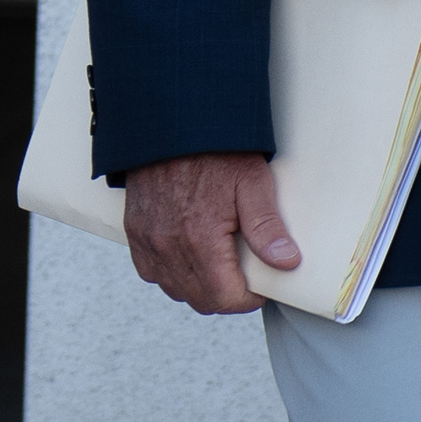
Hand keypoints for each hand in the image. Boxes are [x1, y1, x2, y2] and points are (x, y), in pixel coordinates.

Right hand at [121, 150, 301, 313]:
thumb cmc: (214, 150)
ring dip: (197, 286)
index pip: (224, 299)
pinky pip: (150, 271)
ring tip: (217, 265)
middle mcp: (167, 243)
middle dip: (226, 295)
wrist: (170, 121)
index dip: (249, 299)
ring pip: (174, 289)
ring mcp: (147, 238)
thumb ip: (266, 226)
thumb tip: (286, 262)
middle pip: (200, 300)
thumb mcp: (252, 181)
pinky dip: (169, 272)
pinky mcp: (134, 229)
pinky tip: (187, 257)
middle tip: (242, 275)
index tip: (260, 284)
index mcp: (199, 237)